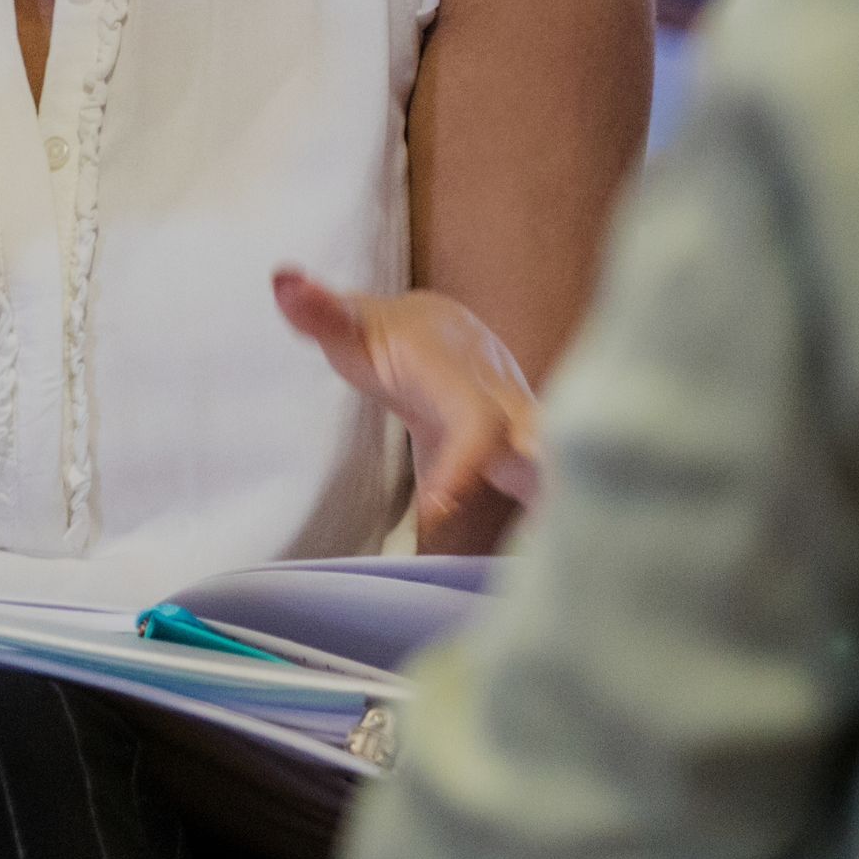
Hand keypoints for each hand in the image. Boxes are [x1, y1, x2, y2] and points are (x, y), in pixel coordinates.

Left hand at [274, 270, 541, 553]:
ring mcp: (521, 432)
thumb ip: (320, 311)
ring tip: (575, 574)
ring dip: (568, 514)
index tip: (438, 507)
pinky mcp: (522, 460)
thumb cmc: (388, 335)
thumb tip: (284, 280)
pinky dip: (557, 526)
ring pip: (559, 469)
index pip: (476, 422)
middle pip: (544, 443)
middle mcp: (503, 403)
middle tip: (569, 539)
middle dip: (558, 483)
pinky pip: (547, 491)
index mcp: (460, 377)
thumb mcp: (352, 324)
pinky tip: (565, 578)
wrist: (445, 330)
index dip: (465, 460)